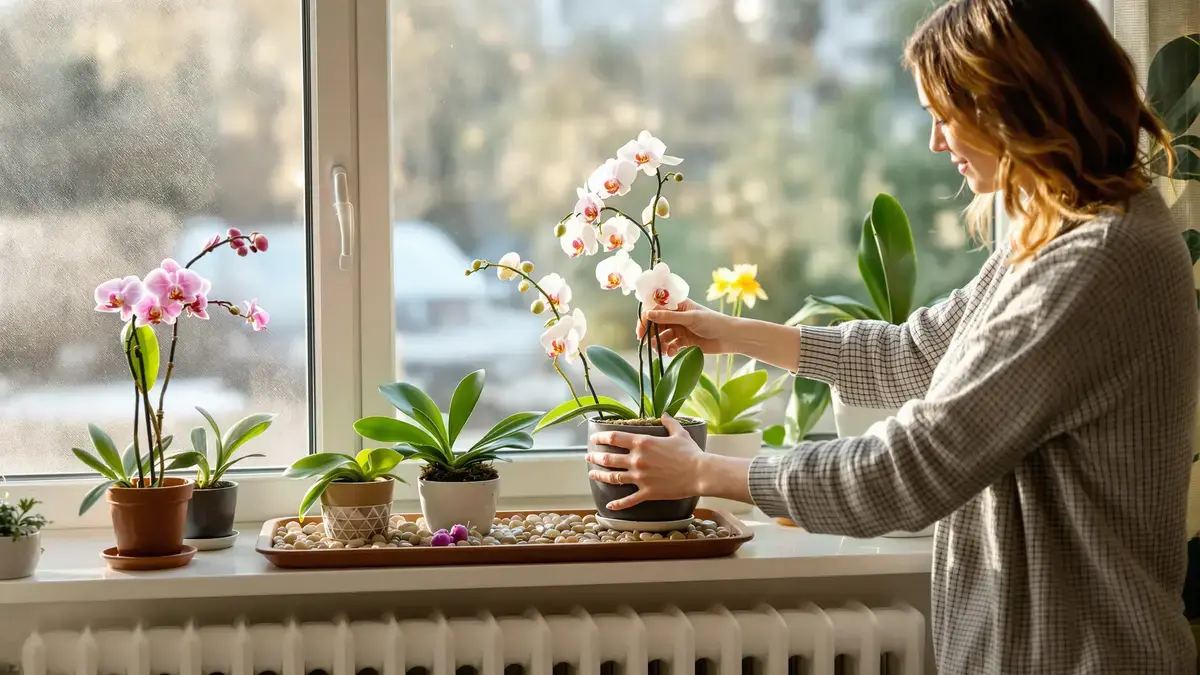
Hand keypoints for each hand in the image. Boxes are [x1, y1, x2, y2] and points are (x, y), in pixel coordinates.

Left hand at [587, 415, 704, 509]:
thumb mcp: (679, 433)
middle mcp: (637, 460)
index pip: (614, 438)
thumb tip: (665, 414)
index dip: (601, 437)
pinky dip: (617, 504)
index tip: (594, 438)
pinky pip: (628, 500)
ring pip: (613, 477)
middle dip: (596, 457)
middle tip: (589, 456)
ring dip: (600, 475)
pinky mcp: (647, 492)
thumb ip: (669, 422)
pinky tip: (609, 506)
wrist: (699, 473)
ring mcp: (640, 477)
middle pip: (609, 458)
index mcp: (643, 443)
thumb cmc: (690, 452)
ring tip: (592, 473)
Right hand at [637, 299, 734, 356]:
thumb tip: (648, 314)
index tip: (641, 331)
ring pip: (662, 337)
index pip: (655, 309)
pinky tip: (672, 353)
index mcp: (677, 305)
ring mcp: (679, 329)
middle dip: (651, 335)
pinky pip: (670, 346)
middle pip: (656, 325)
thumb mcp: (690, 318)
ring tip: (663, 351)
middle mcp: (676, 316)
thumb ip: (668, 317)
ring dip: (659, 344)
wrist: (730, 338)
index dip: (646, 319)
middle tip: (648, 344)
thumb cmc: (713, 322)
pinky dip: (668, 350)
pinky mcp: (683, 342)